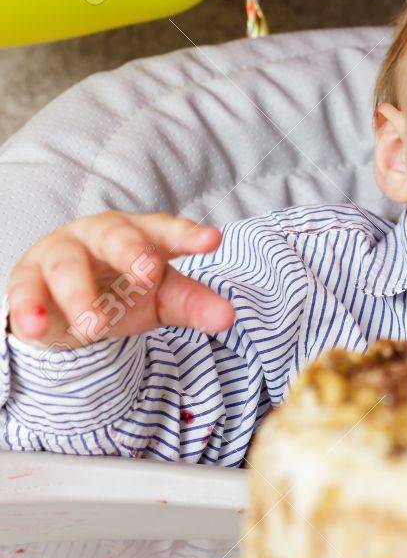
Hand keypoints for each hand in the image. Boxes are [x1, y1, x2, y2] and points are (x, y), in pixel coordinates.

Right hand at [6, 211, 235, 349]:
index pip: (166, 230)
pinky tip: (36, 327)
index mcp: (140, 233)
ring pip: (68, 266)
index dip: (188, 235)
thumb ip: (193, 304)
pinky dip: (30, 309)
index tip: (213, 240)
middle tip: (148, 273)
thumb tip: (228, 316)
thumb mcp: (161, 298)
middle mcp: (100, 235)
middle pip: (115, 235)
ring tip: (94, 326)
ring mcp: (62, 253)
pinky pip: (26, 289)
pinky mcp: (29, 278)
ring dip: (80, 295)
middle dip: (131, 251)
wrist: (67, 303)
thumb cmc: (122, 289)